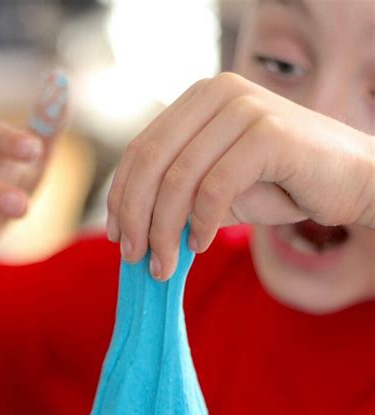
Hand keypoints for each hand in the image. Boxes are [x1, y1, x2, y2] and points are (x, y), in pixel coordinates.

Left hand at [107, 72, 373, 280]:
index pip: (141, 149)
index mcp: (198, 100)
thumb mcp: (219, 188)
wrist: (352, 180)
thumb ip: (179, 195)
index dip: (121, 196)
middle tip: (134, 259)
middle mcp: (217, 94)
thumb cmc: (284, 184)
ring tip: (164, 266)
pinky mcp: (268, 133)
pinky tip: (200, 246)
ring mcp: (243, 108)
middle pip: (151, 161)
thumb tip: (130, 228)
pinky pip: (215, 187)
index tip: (117, 237)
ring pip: (179, 177)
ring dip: (164, 230)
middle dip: (136, 216)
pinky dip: (200, 223)